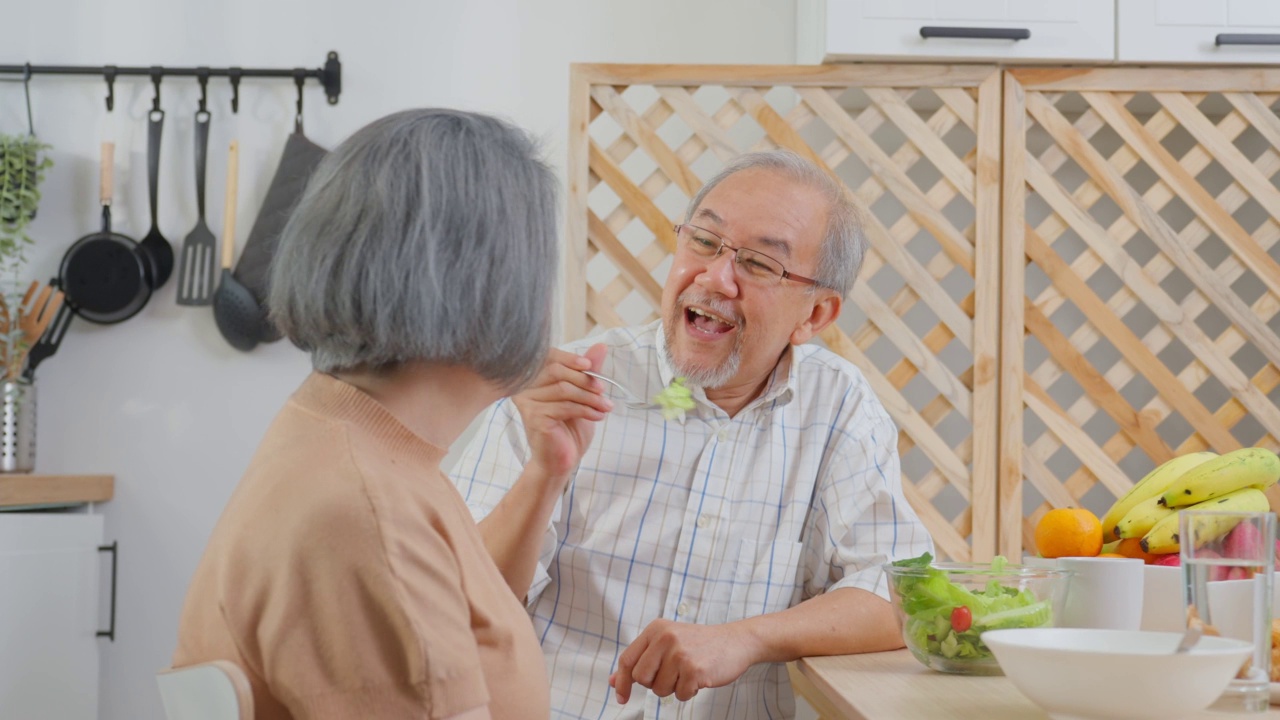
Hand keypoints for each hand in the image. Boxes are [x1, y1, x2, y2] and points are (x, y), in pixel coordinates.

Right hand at [513, 343, 610, 488]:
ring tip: (605, 406)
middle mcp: (525, 387)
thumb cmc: (569, 428)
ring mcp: (527, 402)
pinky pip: (565, 406)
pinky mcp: (534, 417)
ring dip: (590, 397)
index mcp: (533, 378)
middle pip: (557, 371)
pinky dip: (586, 410)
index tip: (590, 366)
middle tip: (603, 390)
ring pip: (564, 388)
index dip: (570, 358)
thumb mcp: (583, 395)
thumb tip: (601, 346)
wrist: (561, 460)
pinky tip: (597, 416)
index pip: (550, 357)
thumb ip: (588, 371)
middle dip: (585, 380)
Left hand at [609, 620, 759, 702]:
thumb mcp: (667, 643)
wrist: (735, 641)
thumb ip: (641, 660)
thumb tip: (613, 680)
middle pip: (641, 677)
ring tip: (688, 673)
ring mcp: (680, 653)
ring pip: (659, 690)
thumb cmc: (700, 644)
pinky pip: (679, 696)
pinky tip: (698, 678)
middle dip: (654, 684)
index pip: (627, 659)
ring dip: (673, 688)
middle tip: (671, 675)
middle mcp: (665, 638)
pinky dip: (688, 692)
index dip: (621, 681)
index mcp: (656, 629)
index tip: (621, 696)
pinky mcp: (694, 669)